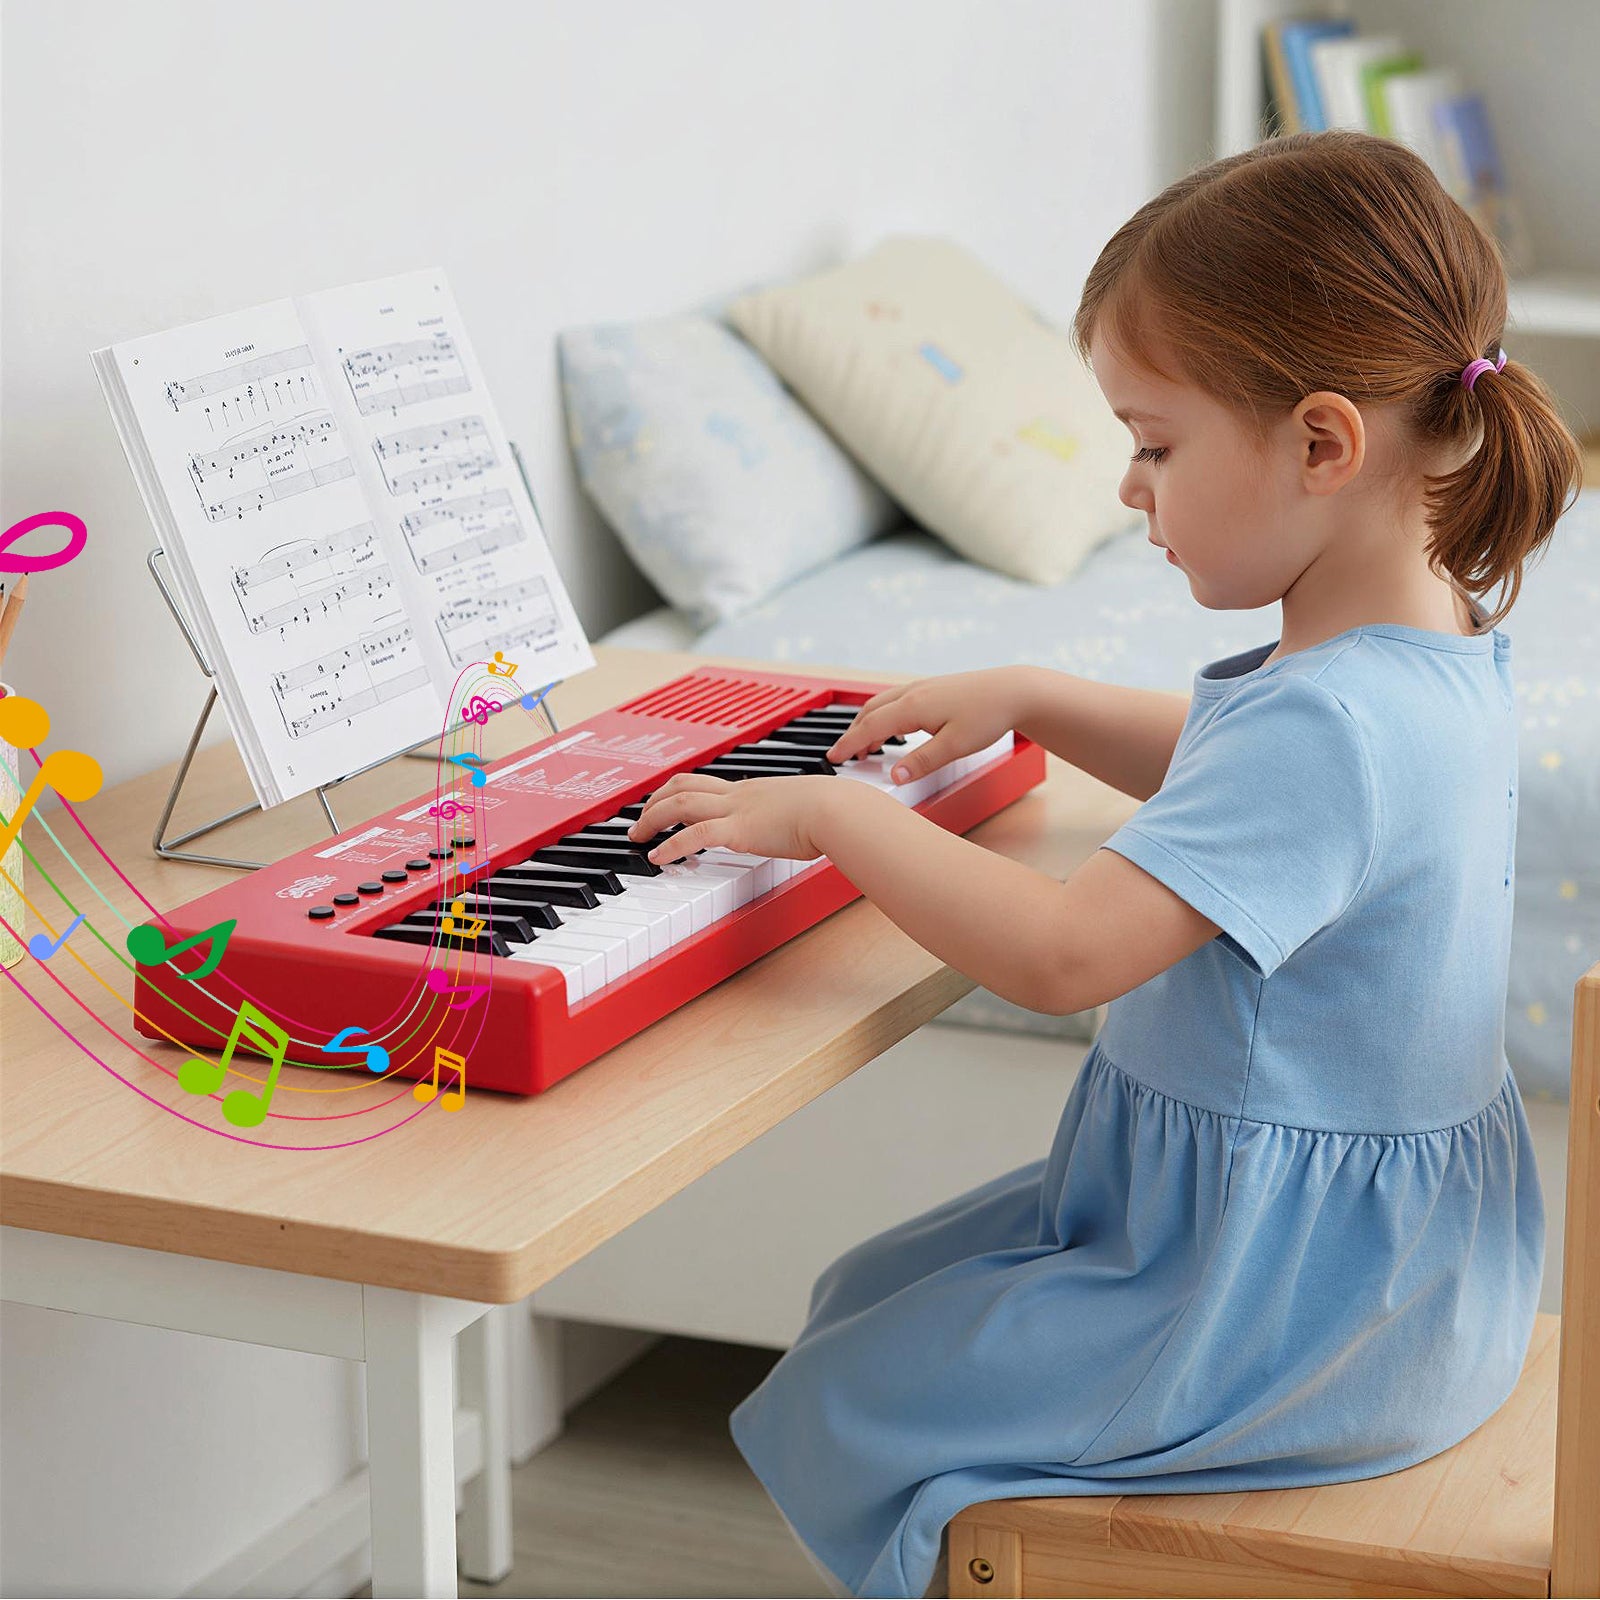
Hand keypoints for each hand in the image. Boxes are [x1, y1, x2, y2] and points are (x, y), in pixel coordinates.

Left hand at [626, 772, 843, 864]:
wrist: (837, 810)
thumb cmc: (831, 812)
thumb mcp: (803, 812)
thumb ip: (792, 819)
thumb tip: (799, 832)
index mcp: (751, 790)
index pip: (703, 783)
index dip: (676, 792)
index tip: (663, 805)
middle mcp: (738, 794)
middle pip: (682, 785)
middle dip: (654, 801)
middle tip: (639, 820)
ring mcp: (737, 810)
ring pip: (679, 804)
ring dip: (652, 819)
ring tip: (637, 837)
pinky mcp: (740, 830)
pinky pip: (694, 835)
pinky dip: (670, 846)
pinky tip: (657, 857)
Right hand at [824, 668, 1027, 783]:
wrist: (1014, 691)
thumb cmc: (989, 715)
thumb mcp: (954, 747)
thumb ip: (921, 762)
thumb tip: (894, 776)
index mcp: (913, 707)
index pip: (869, 727)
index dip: (848, 744)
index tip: (833, 758)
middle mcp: (913, 693)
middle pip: (870, 712)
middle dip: (853, 733)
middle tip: (844, 755)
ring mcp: (923, 687)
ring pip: (883, 704)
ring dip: (868, 723)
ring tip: (866, 746)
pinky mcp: (933, 688)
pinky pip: (897, 700)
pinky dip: (885, 715)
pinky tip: (894, 727)